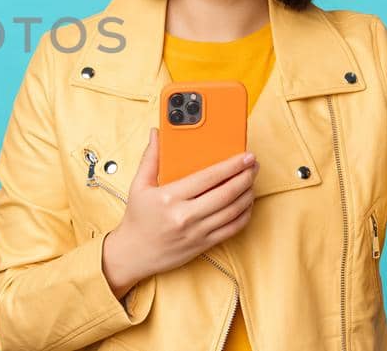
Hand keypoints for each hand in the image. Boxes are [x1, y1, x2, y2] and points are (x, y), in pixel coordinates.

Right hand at [101, 128, 257, 298]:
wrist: (134, 253)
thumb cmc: (137, 218)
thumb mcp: (139, 186)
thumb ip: (150, 158)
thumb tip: (156, 133)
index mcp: (170, 197)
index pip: (208, 177)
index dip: (231, 165)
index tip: (245, 156)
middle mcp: (185, 215)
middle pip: (226, 193)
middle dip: (245, 177)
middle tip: (253, 166)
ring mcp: (197, 232)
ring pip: (233, 211)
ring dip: (248, 194)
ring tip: (252, 181)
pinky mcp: (204, 245)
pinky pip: (232, 229)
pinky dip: (244, 215)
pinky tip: (246, 204)